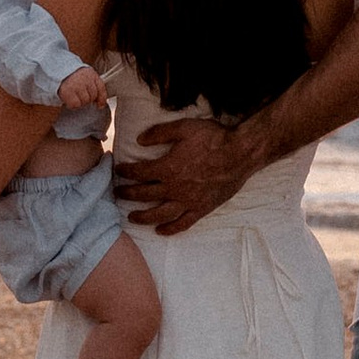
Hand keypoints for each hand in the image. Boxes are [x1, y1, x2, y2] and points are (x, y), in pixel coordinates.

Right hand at [55, 64, 106, 110]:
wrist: (55, 70)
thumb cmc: (70, 75)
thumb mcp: (84, 75)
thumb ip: (93, 86)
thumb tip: (100, 104)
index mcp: (91, 73)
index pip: (101, 88)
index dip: (101, 99)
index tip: (100, 105)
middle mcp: (85, 79)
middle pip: (92, 97)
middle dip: (87, 99)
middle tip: (79, 95)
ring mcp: (77, 85)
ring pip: (84, 102)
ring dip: (79, 102)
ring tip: (73, 96)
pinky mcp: (68, 92)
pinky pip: (75, 104)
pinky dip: (72, 105)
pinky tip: (69, 100)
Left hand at [113, 112, 253, 235]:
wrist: (240, 153)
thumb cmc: (213, 138)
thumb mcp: (184, 128)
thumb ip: (159, 133)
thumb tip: (139, 139)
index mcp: (168, 168)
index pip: (139, 172)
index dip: (126, 171)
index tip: (119, 170)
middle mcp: (174, 188)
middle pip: (144, 194)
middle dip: (128, 194)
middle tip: (118, 193)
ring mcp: (188, 201)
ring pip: (159, 214)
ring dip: (143, 217)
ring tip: (132, 217)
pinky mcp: (201, 209)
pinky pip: (183, 223)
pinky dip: (170, 229)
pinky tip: (161, 231)